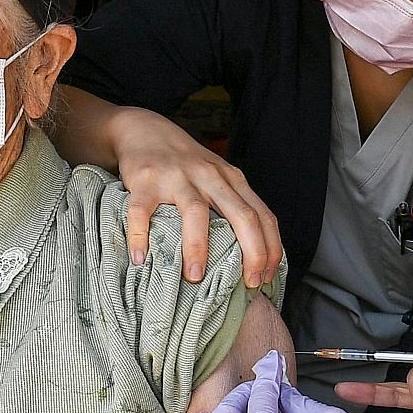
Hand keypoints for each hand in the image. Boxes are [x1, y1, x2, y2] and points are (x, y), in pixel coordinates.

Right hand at [107, 106, 281, 288]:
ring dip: (198, 247)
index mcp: (232, 179)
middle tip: (249, 283)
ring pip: (196, 213)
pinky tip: (141, 259)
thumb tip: (253, 256)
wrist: (145, 130)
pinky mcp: (145, 181)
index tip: (268, 277)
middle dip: (251, 252)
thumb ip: (234, 205)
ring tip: (195, 277)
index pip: (262, 215)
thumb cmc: (186, 164)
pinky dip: (141, 236)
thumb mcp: (218, 177)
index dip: (270, 248)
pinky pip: (142, 212)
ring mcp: (177, 177)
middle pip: (240, 215)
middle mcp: (209, 176)